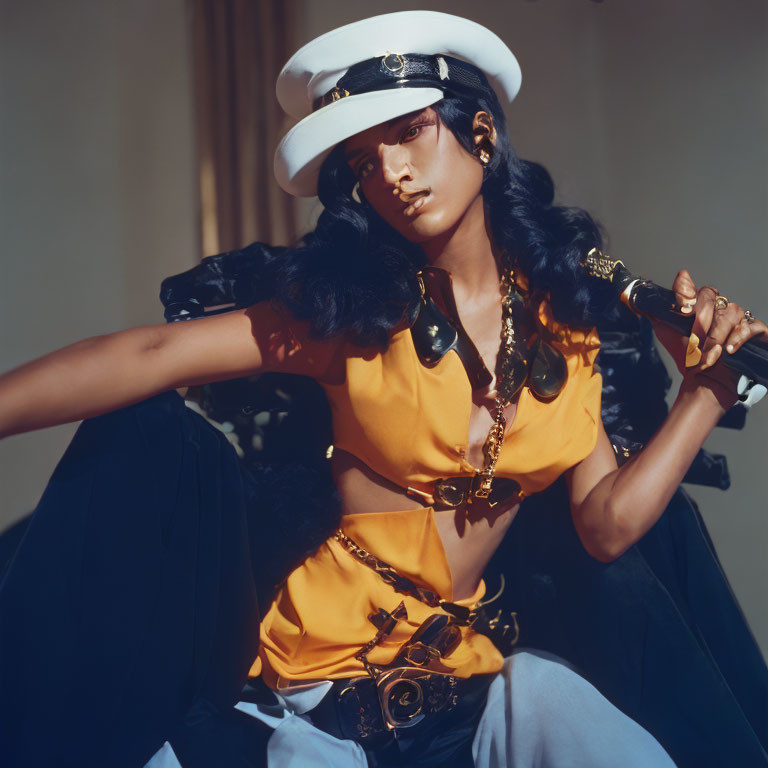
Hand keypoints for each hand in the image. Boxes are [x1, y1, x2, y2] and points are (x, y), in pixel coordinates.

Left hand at [650, 269, 767, 404]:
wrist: (705, 381)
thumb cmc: (687, 357)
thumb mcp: (666, 332)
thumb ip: (655, 314)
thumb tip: (636, 301)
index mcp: (699, 305)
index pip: (693, 286)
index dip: (686, 290)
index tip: (681, 307)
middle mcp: (719, 308)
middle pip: (711, 296)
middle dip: (700, 319)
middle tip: (695, 338)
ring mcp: (739, 319)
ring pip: (730, 311)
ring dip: (716, 335)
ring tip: (709, 353)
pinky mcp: (757, 332)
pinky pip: (751, 326)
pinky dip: (738, 338)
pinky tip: (728, 350)